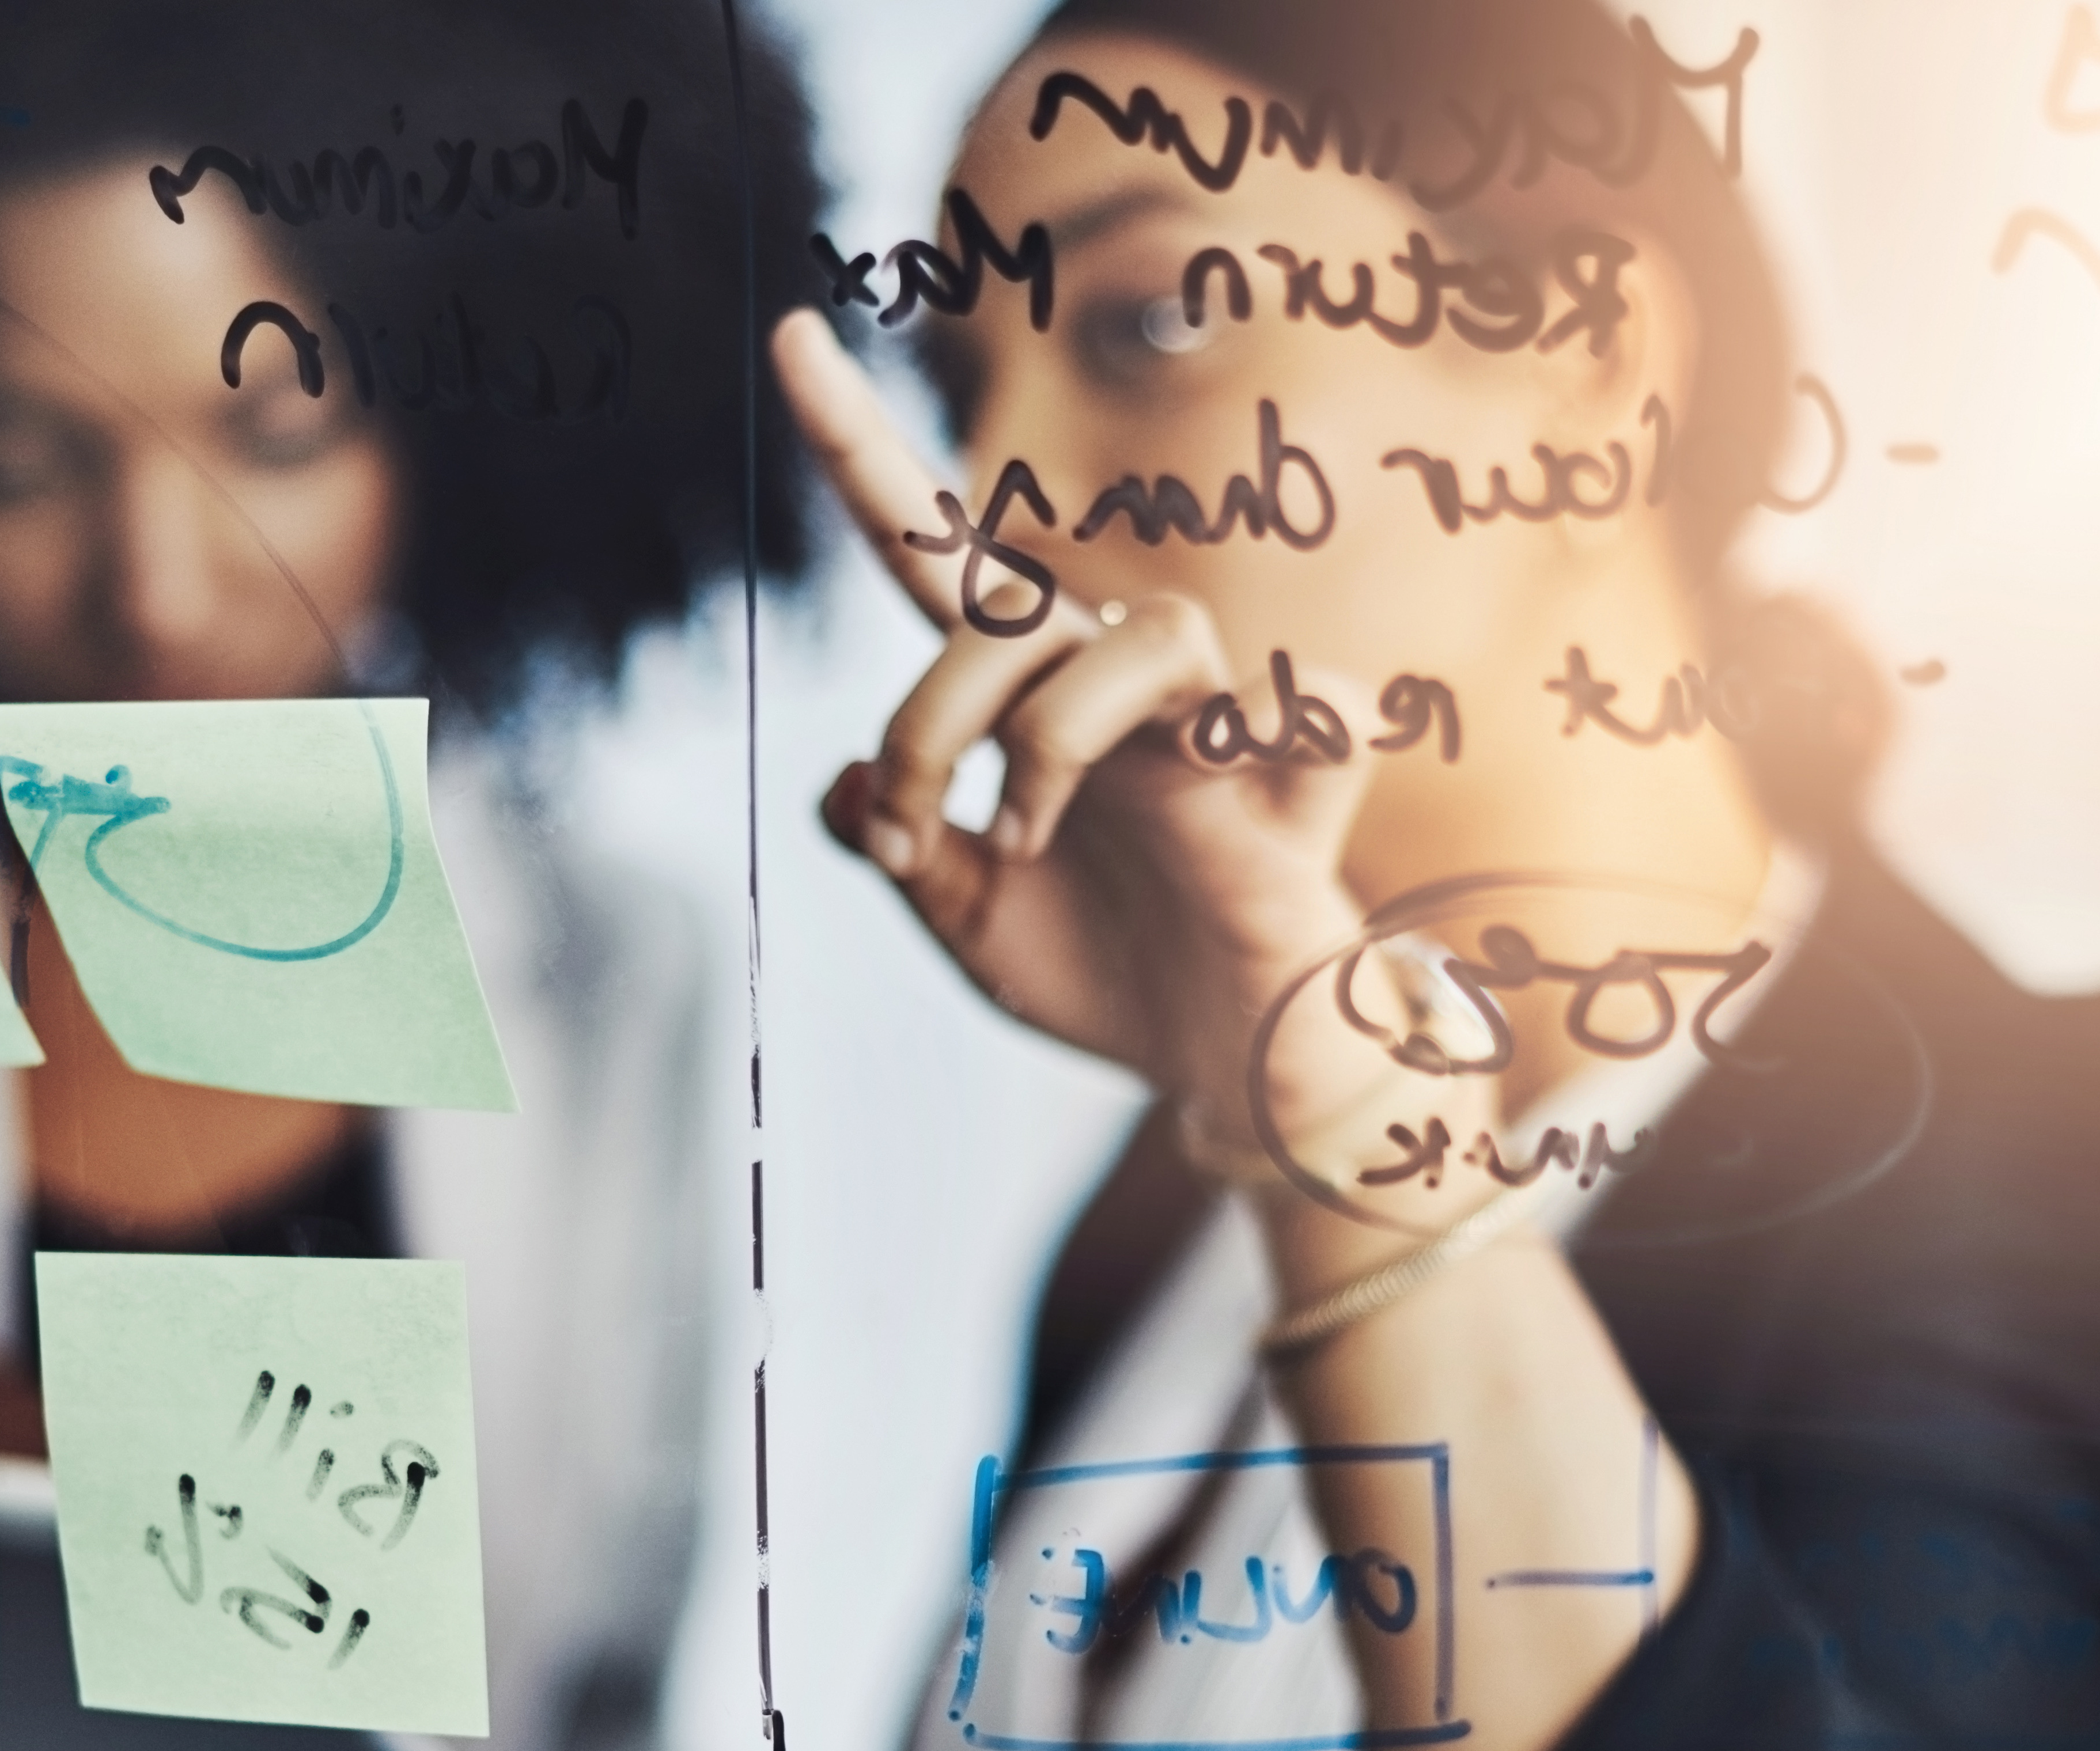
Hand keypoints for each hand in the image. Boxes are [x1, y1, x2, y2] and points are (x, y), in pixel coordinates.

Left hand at [770, 309, 1376, 1126]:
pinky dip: (1263, 733)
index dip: (860, 450)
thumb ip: (896, 841)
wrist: (1213, 1065)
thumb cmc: (1103, 972)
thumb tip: (834, 783)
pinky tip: (1221, 782)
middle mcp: (1115, 680)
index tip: (788, 336)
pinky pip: (1311, 706)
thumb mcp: (962, 919)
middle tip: (909, 832)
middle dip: (923, 719)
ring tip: (1028, 837)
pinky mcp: (1302, 776)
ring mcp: (1213, 717)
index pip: (934, 553)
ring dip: (1050, 737)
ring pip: (1143, 631)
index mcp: (1028, 698)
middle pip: (1007, 606)